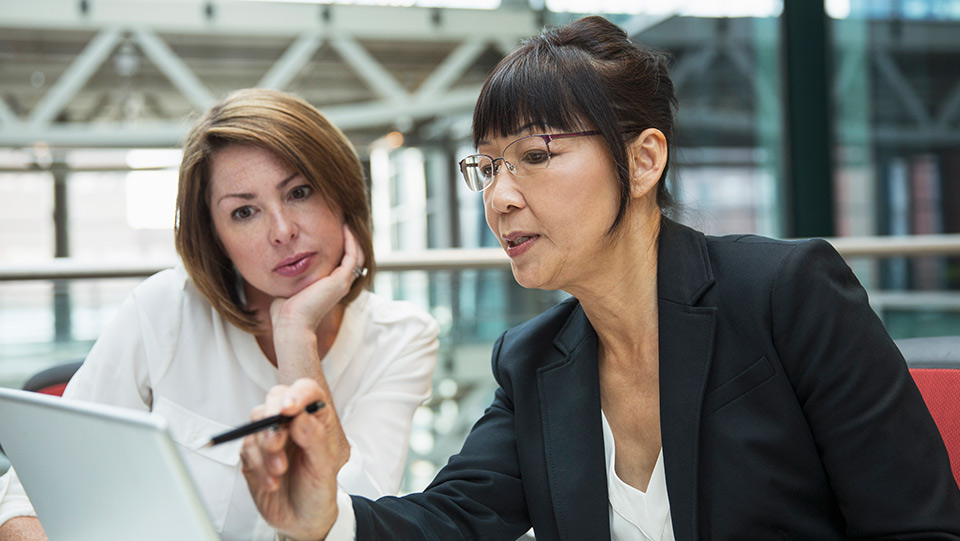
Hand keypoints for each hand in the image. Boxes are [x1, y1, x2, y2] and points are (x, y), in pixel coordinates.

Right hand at [241, 379, 341, 539]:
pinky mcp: (253, 452)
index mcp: (316, 418)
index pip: (306, 391)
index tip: (288, 409)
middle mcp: (292, 422)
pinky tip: (272, 483)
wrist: (301, 518)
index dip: (297, 394)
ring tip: (280, 472)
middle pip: (274, 399)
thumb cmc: (318, 488)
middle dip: (272, 419)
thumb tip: (300, 417)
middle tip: (277, 443)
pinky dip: (258, 465)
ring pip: (257, 422)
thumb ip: (315, 440)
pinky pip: (246, 447)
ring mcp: (270, 435)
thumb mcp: (324, 468)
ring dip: (266, 449)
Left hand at [269, 224, 365, 334]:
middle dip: (350, 240)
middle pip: (354, 257)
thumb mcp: (292, 287)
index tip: (333, 230)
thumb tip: (283, 267)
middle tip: (344, 222)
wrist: (291, 323)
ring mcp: (343, 283)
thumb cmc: (286, 310)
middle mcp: (341, 285)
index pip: (343, 263)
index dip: (341, 247)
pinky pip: (352, 255)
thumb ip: (293, 277)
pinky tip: (344, 227)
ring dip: (353, 238)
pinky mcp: (341, 280)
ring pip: (357, 255)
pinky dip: (350, 241)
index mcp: (331, 287)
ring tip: (346, 221)